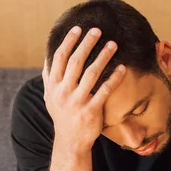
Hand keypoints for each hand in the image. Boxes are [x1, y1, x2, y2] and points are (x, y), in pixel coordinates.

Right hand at [42, 26, 126, 151]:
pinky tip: (122, 68)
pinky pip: (104, 91)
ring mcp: (77, 102)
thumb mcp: (50, 97)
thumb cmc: (62, 115)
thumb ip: (49, 78)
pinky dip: (114, 78)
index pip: (59, 58)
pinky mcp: (91, 111)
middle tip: (98, 30)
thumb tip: (48, 56)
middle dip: (87, 44)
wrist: (70, 141)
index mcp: (53, 87)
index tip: (78, 29)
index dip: (68, 42)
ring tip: (113, 44)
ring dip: (103, 56)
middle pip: (75, 62)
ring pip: (91, 74)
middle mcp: (63, 93)